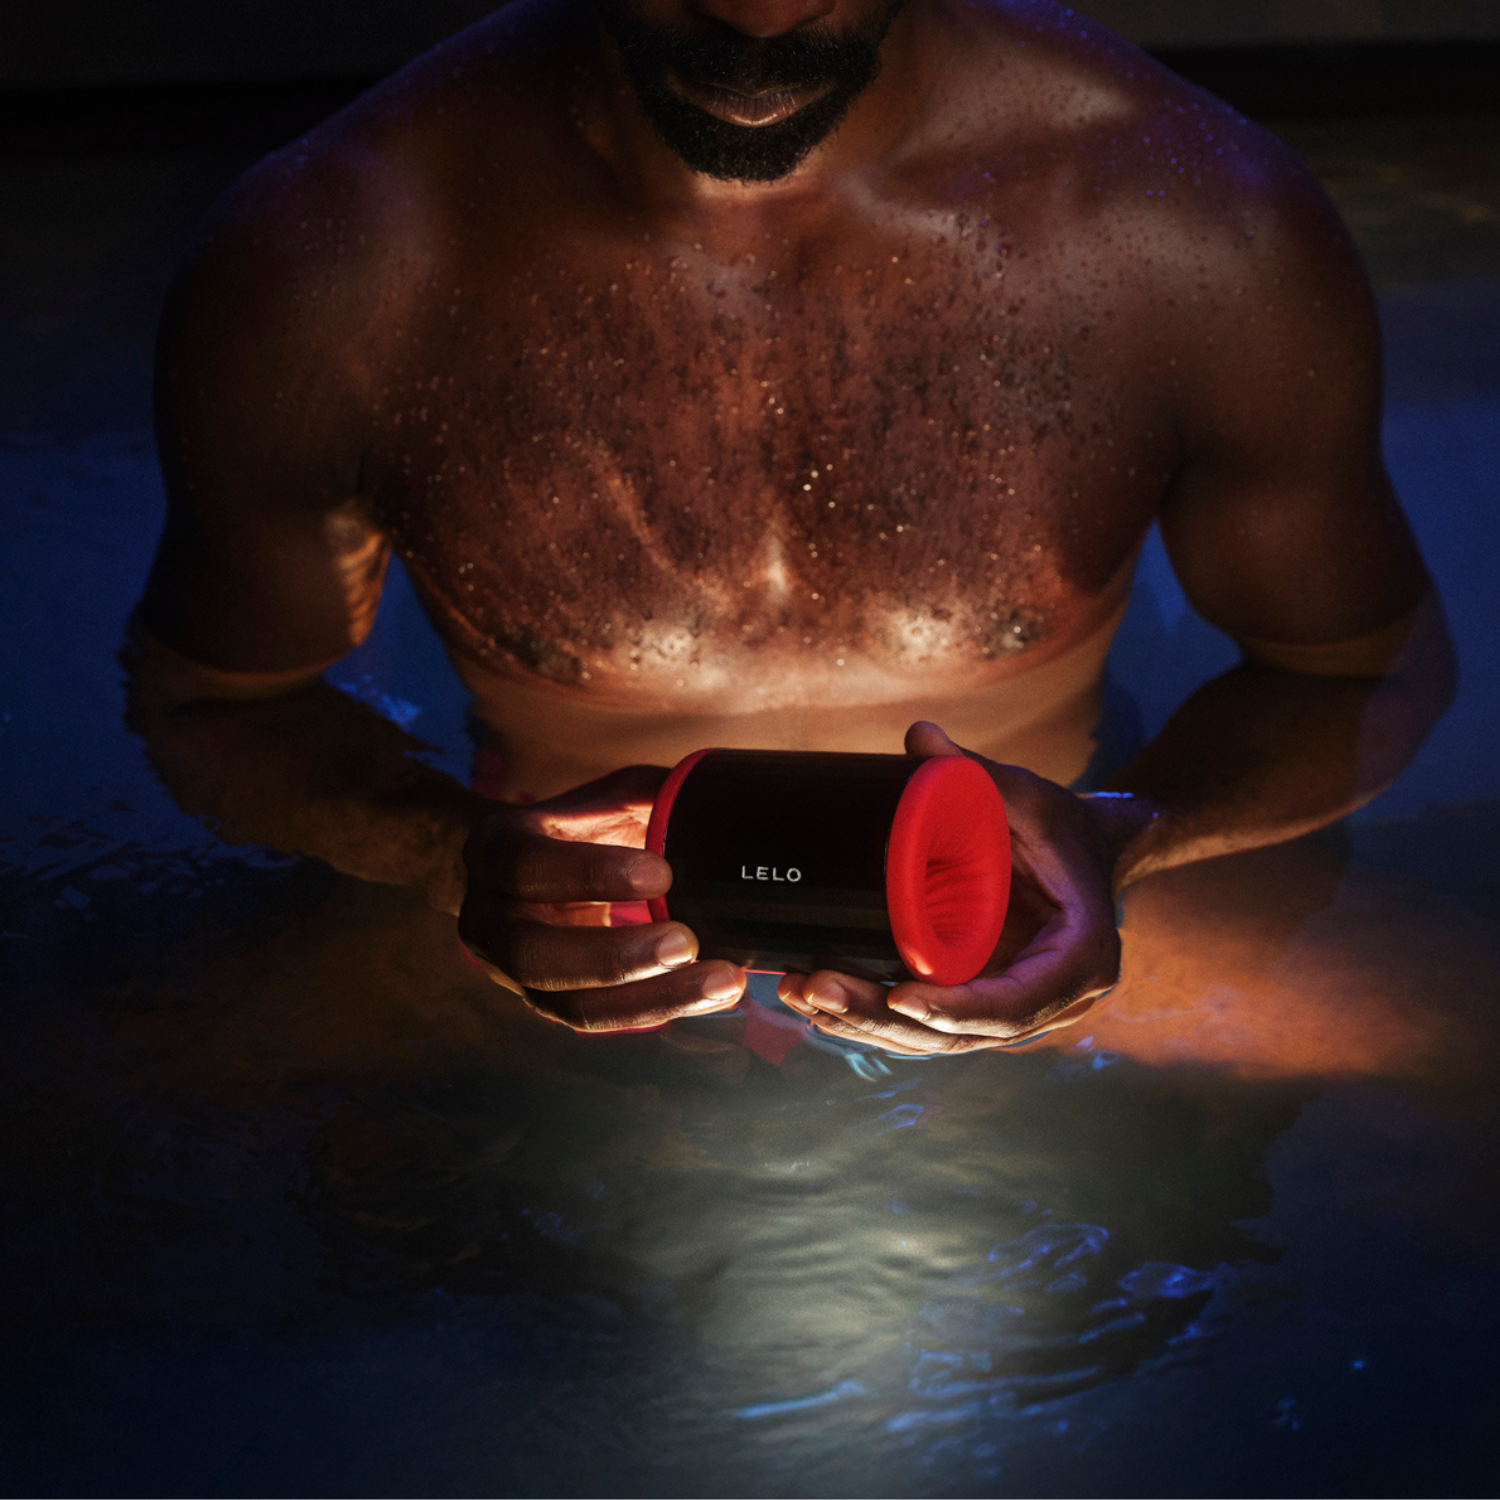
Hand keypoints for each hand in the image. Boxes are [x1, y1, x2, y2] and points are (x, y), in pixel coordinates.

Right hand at [458, 765, 745, 1031]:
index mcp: (494, 851)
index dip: (589, 873)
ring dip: (649, 999)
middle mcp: (488, 919)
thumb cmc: (582, 829)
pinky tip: (713, 995)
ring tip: (721, 980)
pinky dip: (659, 1009)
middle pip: (532, 954)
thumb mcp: (607, 800)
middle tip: (687, 942)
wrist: (532, 874)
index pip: (525, 866)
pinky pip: (601, 1019)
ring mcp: (513, 972)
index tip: (662, 873)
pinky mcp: (550, 1002)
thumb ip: (650, 798)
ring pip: (570, 1005)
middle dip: (615, 957)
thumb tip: (718, 801)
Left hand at [778, 723, 1133, 1054]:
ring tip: (799, 994)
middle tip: (816, 990)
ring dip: (863, 1026)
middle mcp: (1049, 1002)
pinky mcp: (975, 1002)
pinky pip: (923, 1024)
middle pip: (959, 1034)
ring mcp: (1009, 1010)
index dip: (957, 1009)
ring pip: (933, 1040)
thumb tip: (918, 736)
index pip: (1015, 1004)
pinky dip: (871, 1017)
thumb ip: (976, 771)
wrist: (1082, 853)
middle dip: (881, 1021)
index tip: (898, 997)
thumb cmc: (1060, 826)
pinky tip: (816, 1003)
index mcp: (1078, 959)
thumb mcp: (1026, 794)